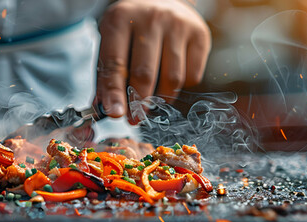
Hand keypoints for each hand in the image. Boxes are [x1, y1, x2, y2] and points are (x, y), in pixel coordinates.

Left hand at [95, 0, 210, 123]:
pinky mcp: (200, 34)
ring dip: (160, 99)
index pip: (116, 63)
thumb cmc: (132, 27)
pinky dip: (180, 87)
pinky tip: (169, 80)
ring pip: (172, 78)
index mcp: (120, 19)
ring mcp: (178, 25)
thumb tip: (106, 109)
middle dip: (138, 103)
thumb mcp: (112, 41)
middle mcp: (151, 19)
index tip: (115, 115)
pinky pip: (192, 76)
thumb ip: (107, 74)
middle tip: (135, 118)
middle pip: (145, 73)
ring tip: (151, 102)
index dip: (115, 93)